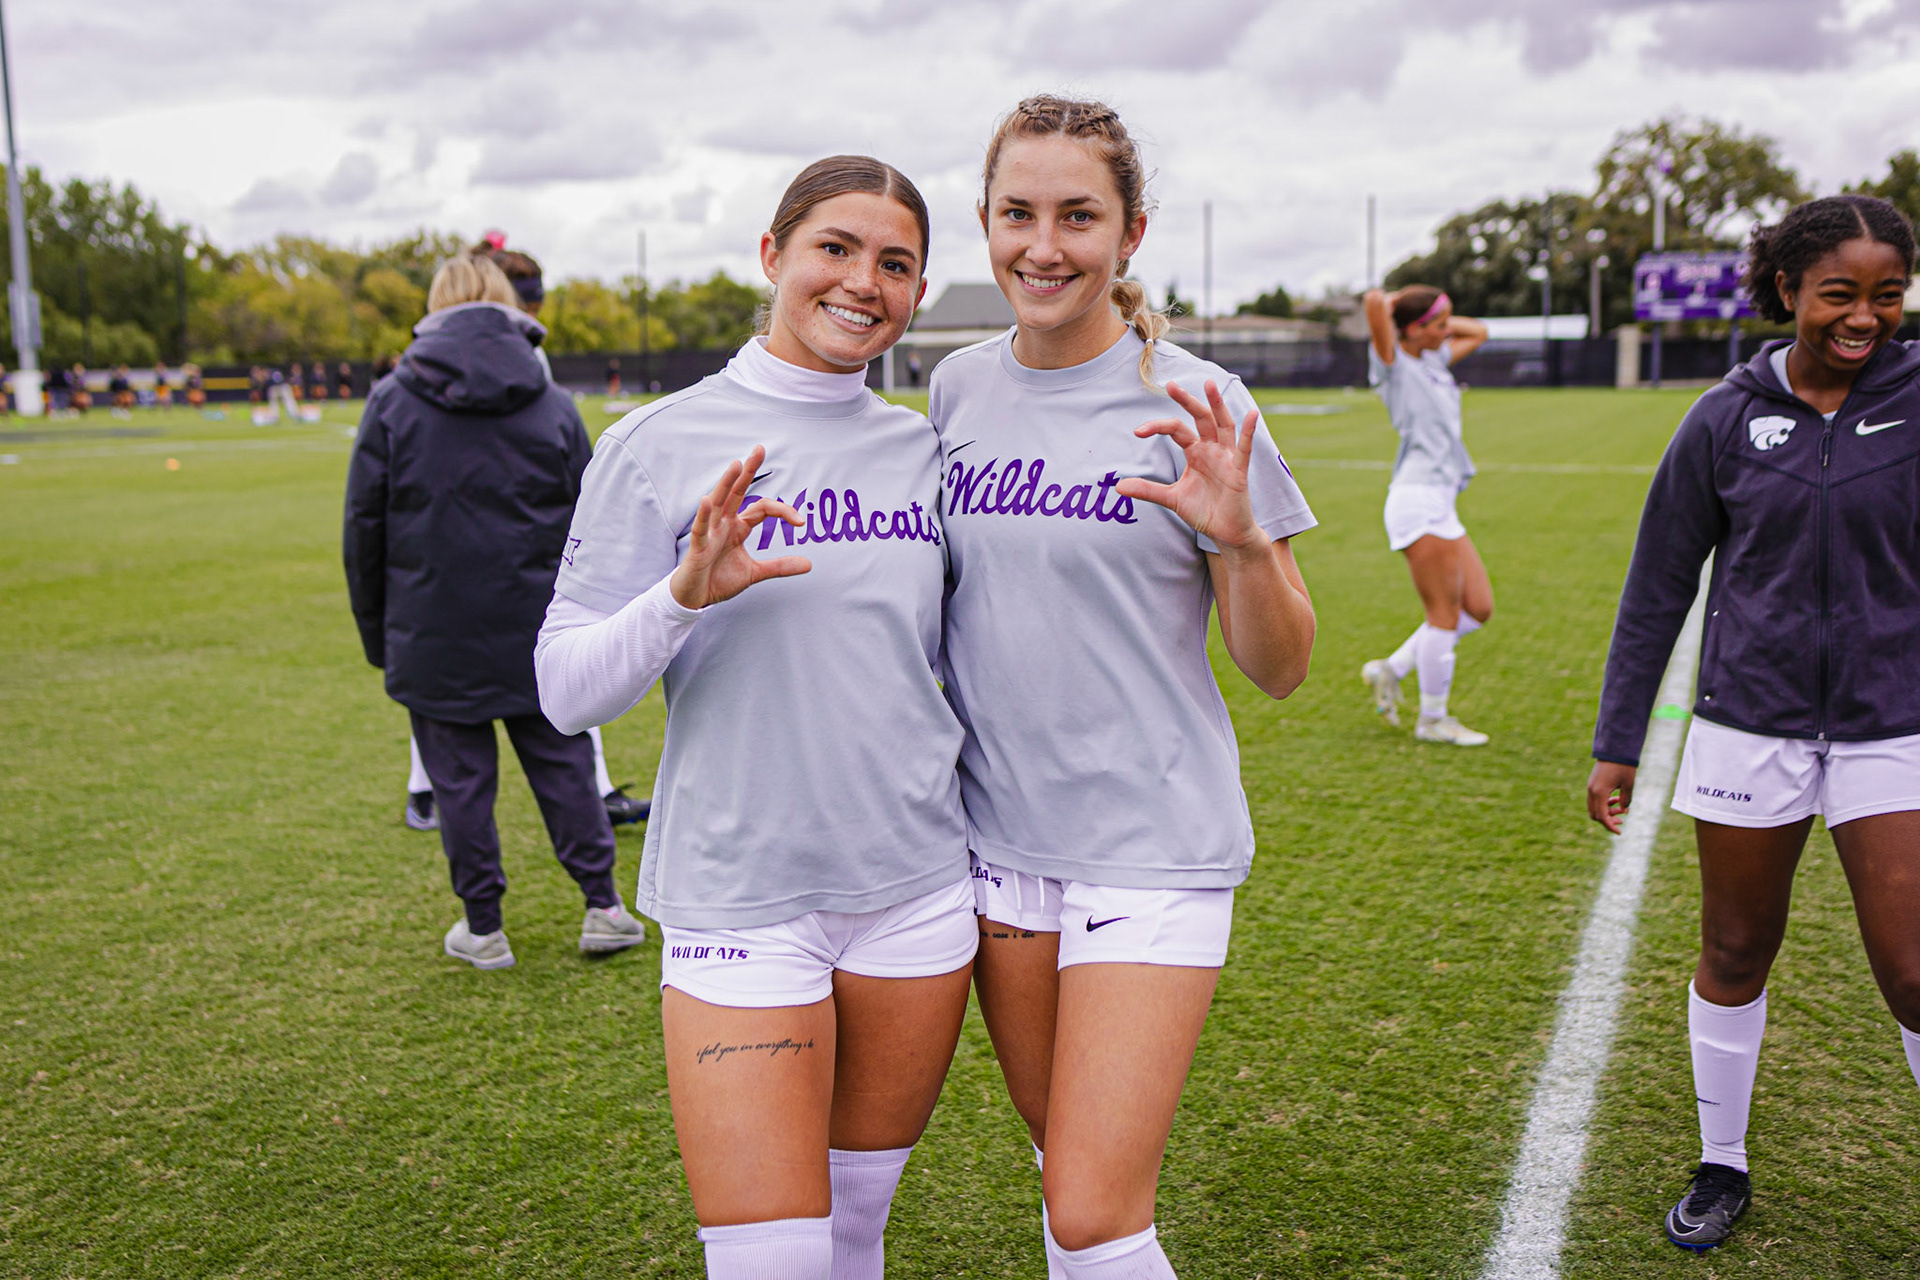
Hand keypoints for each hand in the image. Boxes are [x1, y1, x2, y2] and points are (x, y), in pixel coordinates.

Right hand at [669, 446, 809, 609]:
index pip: (762, 508)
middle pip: (736, 491)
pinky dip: (704, 515)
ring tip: (736, 465)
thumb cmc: (719, 580)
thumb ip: (779, 566)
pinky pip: (701, 528)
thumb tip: (810, 564)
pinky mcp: (698, 547)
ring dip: (726, 483)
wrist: (696, 597)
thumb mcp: (755, 573)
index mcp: (738, 527)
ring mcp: (709, 532)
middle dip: (747, 471)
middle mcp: (723, 523)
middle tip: (760, 449)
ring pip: (718, 503)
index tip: (801, 522)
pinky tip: (708, 500)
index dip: (783, 512)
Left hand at [1116, 380, 1265, 557]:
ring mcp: (1227, 458)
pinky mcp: (1239, 471)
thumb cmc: (1203, 512)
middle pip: (1200, 418)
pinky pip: (1245, 448)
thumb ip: (1148, 490)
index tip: (1138, 431)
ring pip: (1222, 425)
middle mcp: (1212, 449)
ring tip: (1209, 384)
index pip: (1177, 430)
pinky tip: (1252, 414)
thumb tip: (1118, 487)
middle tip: (1171, 385)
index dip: (1158, 427)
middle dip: (1187, 401)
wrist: (1225, 533)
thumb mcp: (1171, 499)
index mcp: (1196, 452)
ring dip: (1217, 405)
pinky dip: (1248, 431)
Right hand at [1586, 761, 1637, 834]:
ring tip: (1621, 808)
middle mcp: (1591, 791)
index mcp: (1599, 792)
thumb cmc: (1623, 766)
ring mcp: (1590, 787)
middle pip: (1595, 814)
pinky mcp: (1592, 783)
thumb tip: (1624, 811)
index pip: (1602, 816)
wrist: (1615, 749)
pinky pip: (1595, 799)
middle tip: (1622, 819)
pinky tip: (1616, 799)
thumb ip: (1626, 800)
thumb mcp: (1628, 785)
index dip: (1610, 826)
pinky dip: (1604, 803)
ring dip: (1606, 811)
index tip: (1619, 832)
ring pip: (1594, 807)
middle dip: (1608, 820)